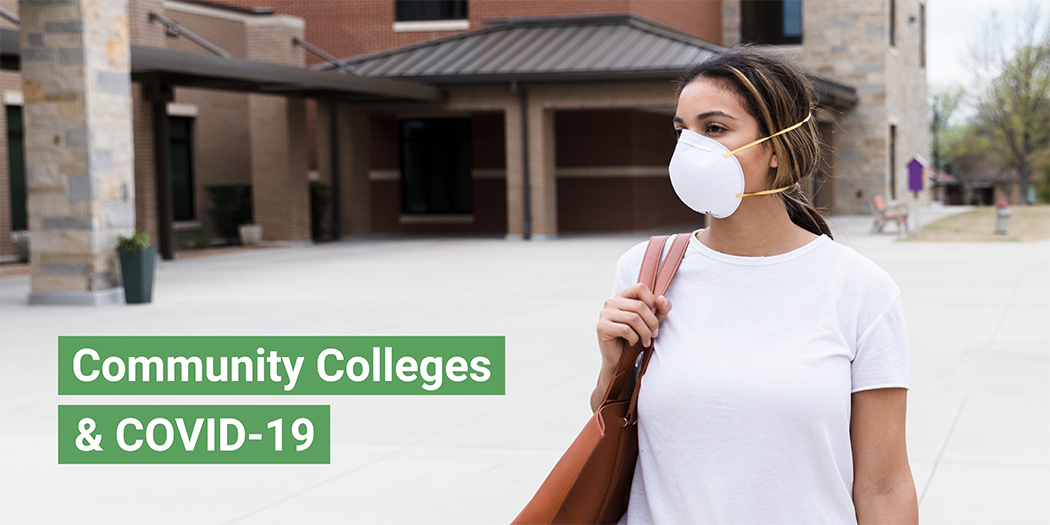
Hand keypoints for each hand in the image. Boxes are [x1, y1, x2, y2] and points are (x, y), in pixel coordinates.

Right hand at [591, 284, 671, 410]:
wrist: (620, 359)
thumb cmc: (635, 337)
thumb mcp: (651, 322)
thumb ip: (660, 310)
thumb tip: (662, 299)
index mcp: (623, 296)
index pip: (640, 287)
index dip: (652, 301)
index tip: (655, 315)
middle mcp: (611, 302)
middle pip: (640, 306)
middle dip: (652, 322)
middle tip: (654, 334)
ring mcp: (605, 314)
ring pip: (634, 318)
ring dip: (645, 333)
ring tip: (646, 341)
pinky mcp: (602, 327)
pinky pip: (625, 329)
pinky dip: (634, 338)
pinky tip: (633, 343)